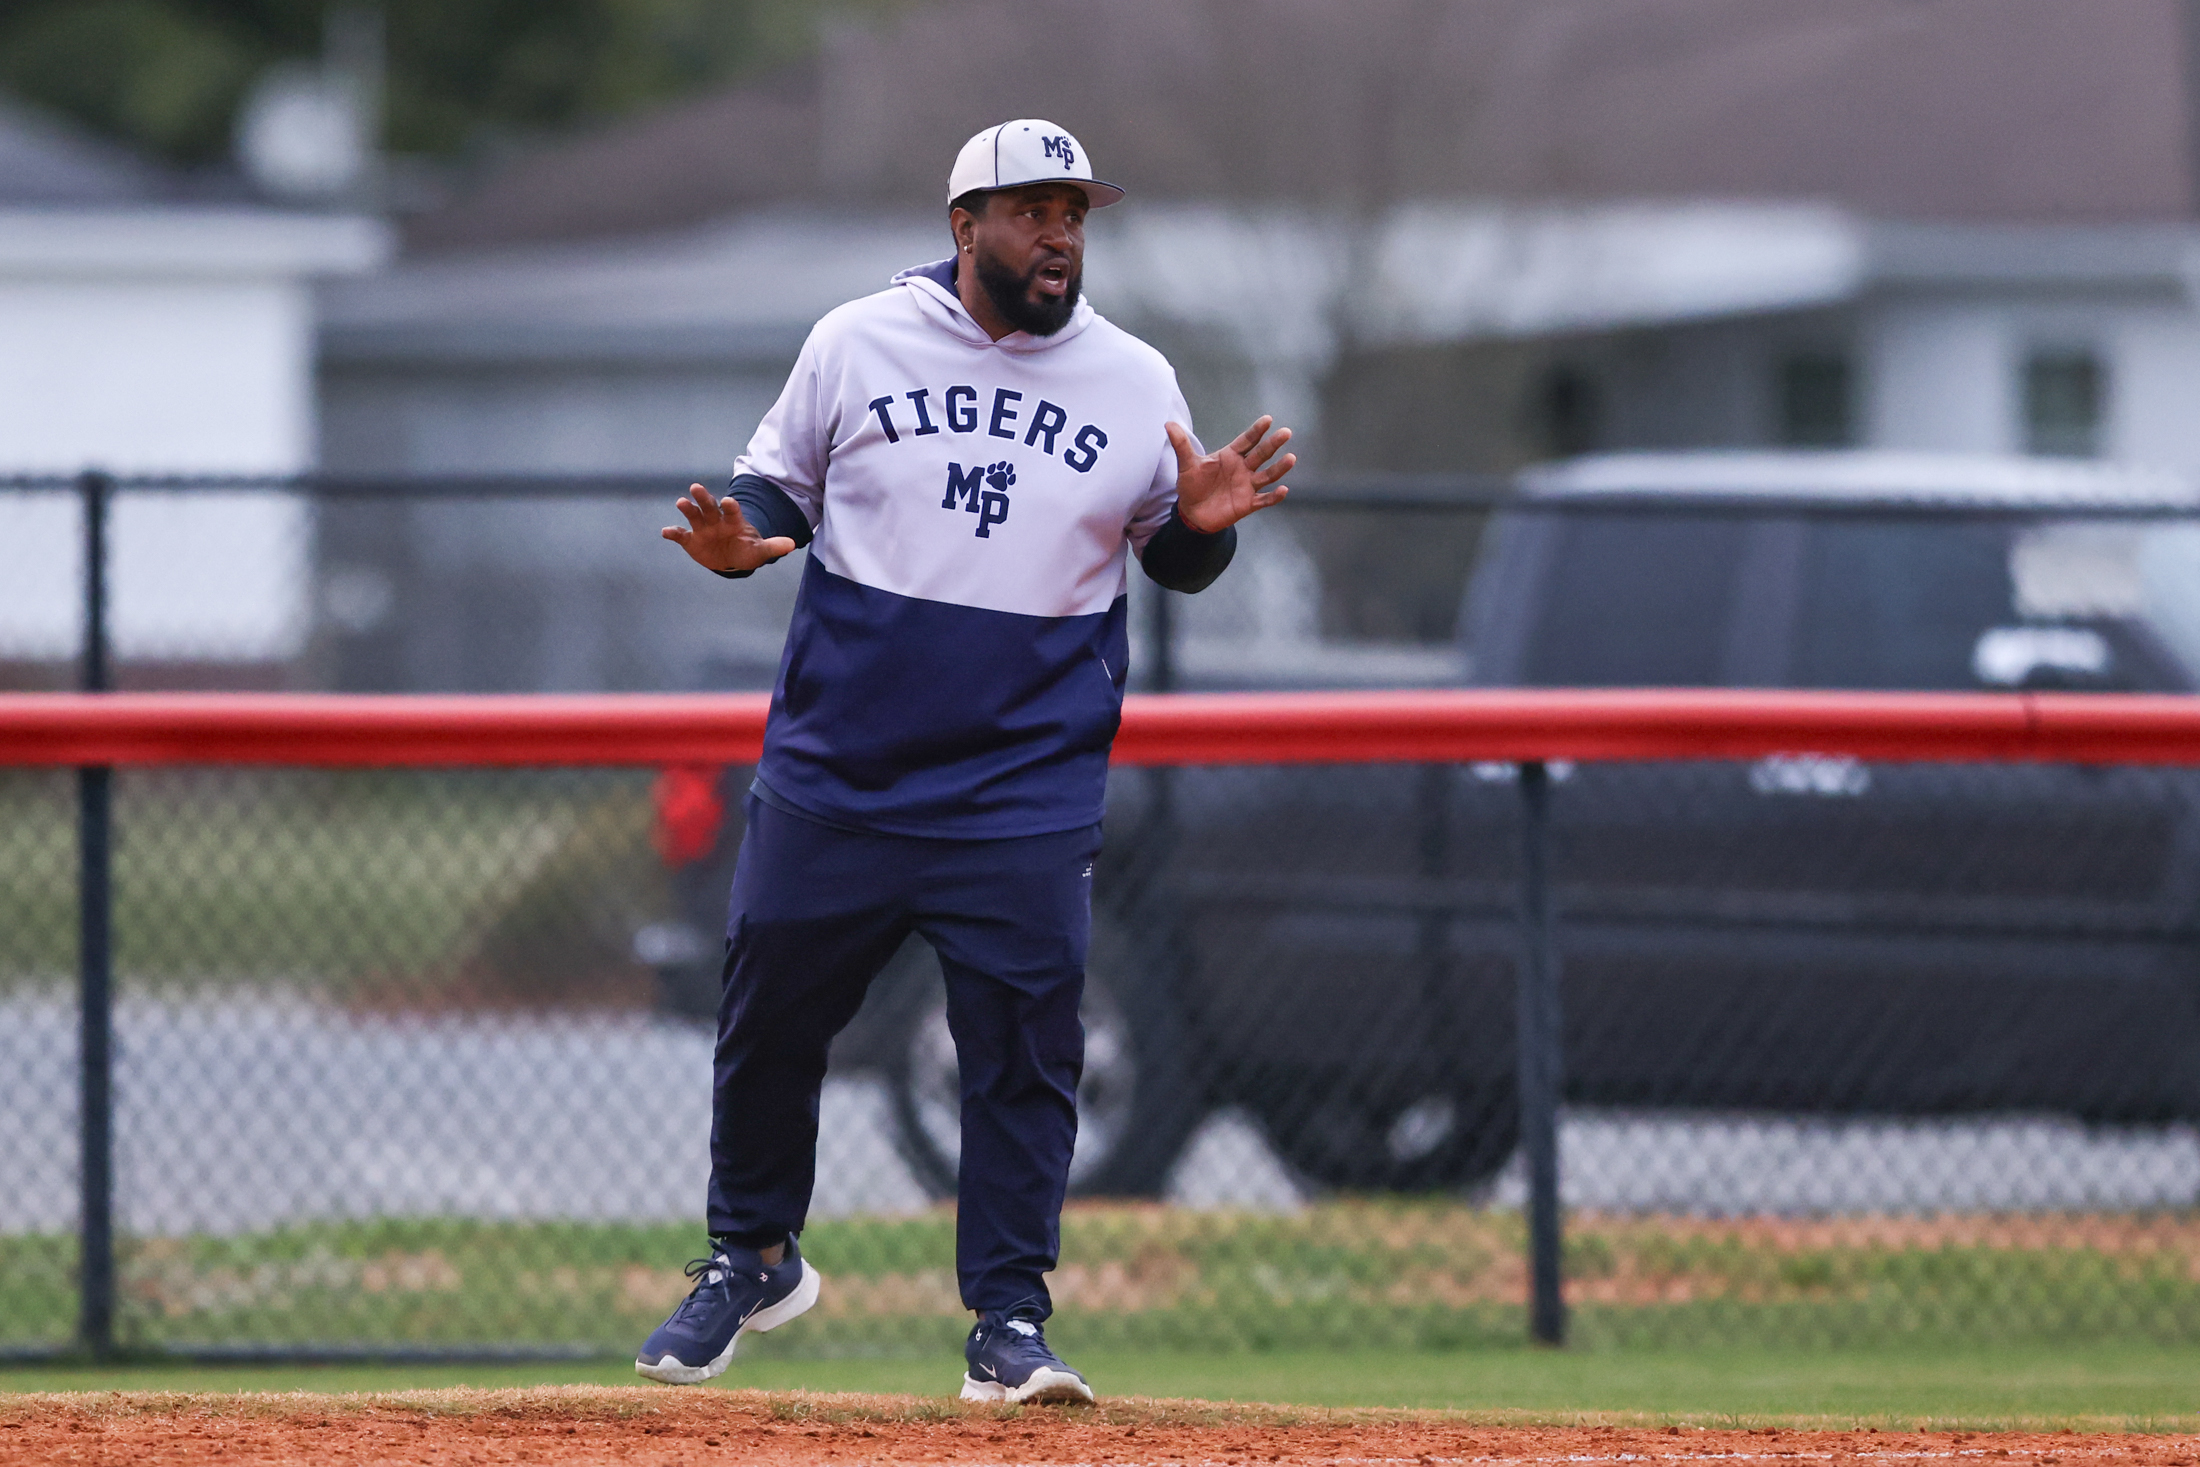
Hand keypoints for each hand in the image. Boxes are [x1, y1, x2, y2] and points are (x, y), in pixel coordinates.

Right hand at [661, 484, 796, 571]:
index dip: (730, 506)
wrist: (731, 559)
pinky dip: (673, 533)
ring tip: (681, 502)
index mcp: (733, 521)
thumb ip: (773, 546)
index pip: (732, 510)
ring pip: (694, 516)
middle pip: (709, 506)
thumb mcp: (760, 551)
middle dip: (703, 498)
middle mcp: (716, 520)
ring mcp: (702, 529)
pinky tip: (666, 532)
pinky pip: (680, 535)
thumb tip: (792, 545)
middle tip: (696, 487)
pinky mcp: (690, 540)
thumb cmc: (746, 550)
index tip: (728, 501)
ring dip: (687, 509)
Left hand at [1167, 416, 1293, 532]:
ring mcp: (1247, 486)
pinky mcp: (1248, 504)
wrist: (1192, 513)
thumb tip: (1168, 424)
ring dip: (1279, 468)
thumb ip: (1181, 445)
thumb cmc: (1192, 486)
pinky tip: (1283, 490)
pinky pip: (1264, 499)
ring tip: (1291, 458)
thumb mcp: (1186, 465)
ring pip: (1267, 475)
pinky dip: (1274, 496)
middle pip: (1261, 454)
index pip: (1246, 440)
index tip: (1268, 419)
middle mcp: (1243, 469)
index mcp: (1230, 456)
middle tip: (1286, 433)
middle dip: (1273, 444)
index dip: (1257, 431)